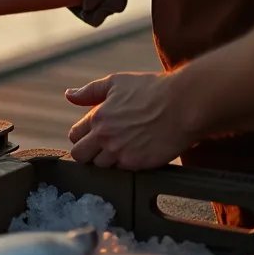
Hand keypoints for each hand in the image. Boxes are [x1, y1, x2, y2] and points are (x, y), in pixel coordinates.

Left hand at [65, 72, 198, 169]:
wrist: (184, 104)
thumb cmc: (152, 90)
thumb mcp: (117, 82)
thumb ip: (90, 91)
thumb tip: (69, 95)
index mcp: (97, 117)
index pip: (74, 136)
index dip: (82, 136)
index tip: (93, 135)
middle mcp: (105, 137)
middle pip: (80, 156)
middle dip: (88, 153)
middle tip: (102, 147)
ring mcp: (120, 152)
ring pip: (100, 167)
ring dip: (108, 160)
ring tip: (122, 148)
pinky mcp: (137, 164)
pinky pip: (122, 171)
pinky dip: (126, 165)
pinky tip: (136, 152)